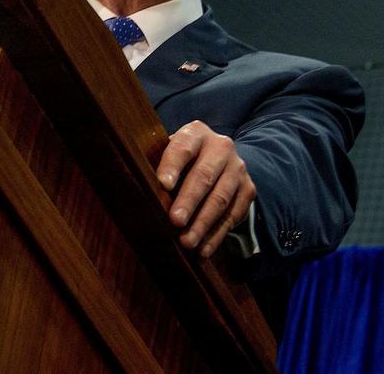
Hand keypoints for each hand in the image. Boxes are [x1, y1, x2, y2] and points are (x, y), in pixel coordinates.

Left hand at [157, 120, 255, 257]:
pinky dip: (216, 235)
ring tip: (187, 241)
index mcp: (196, 133)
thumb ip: (155, 164)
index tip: (163, 184)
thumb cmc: (181, 159)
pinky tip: (203, 249)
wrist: (218, 159)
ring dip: (203, 223)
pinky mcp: (248, 189)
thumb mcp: (168, 152)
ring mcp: (238, 168)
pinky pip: (232, 215)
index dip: (172, 165)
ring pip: (221, 198)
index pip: (182, 148)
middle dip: (189, 200)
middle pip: (204, 175)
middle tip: (175, 221)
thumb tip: (135, 188)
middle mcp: (221, 147)